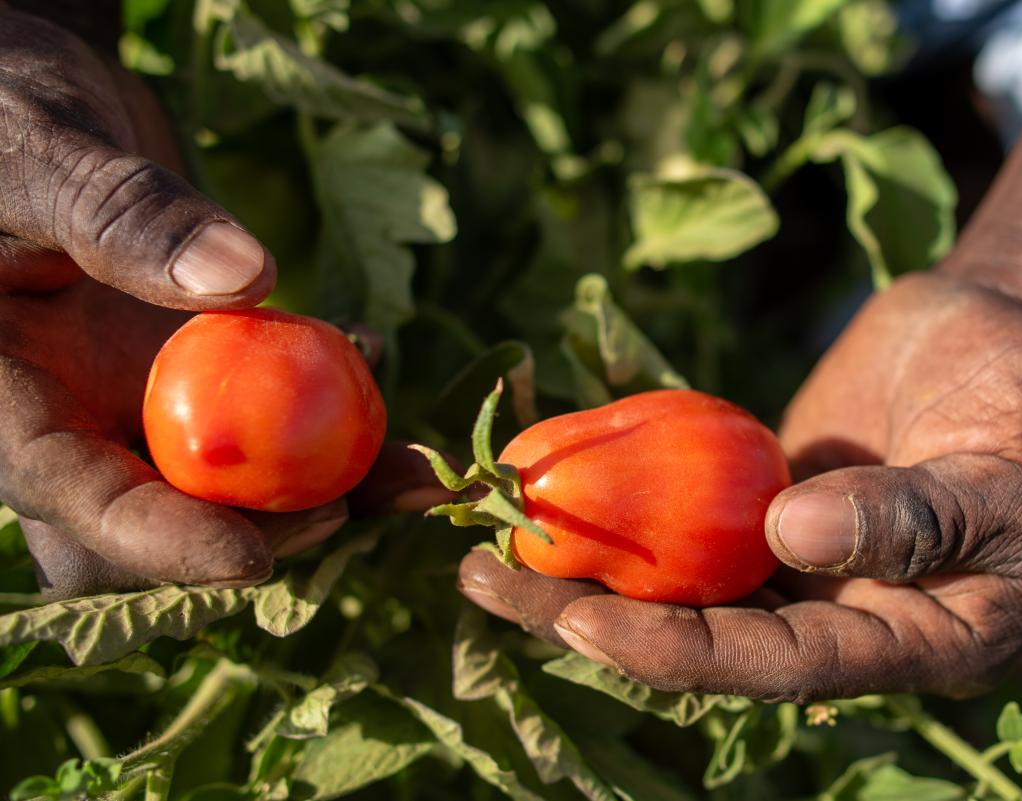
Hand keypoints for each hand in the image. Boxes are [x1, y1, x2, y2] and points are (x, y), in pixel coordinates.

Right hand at [0, 7, 447, 599]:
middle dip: (254, 532)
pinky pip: (266, 408)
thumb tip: (249, 279)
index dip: (159, 543)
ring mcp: (136, 395)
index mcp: (3, 397)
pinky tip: (371, 356)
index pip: (73, 501)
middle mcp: (71, 415)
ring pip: (230, 478)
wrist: (30, 100)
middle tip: (345, 507)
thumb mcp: (37, 157)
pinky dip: (329, 404)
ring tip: (417, 470)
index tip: (253, 557)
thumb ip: (122, 218)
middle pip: (159, 521)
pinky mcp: (195, 367)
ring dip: (327, 482)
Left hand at [458, 272, 1021, 700]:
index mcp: (915, 641)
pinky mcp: (764, 502)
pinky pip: (686, 517)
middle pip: (707, 637)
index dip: (680, 656)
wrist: (1009, 325)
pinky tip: (551, 488)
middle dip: (596, 620)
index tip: (582, 628)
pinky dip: (624, 509)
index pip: (783, 667)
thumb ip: (918, 517)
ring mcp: (798, 559)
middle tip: (491, 581)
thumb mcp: (1013, 469)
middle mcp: (842, 615)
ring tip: (488, 545)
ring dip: (589, 569)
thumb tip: (792, 538)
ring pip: (682, 583)